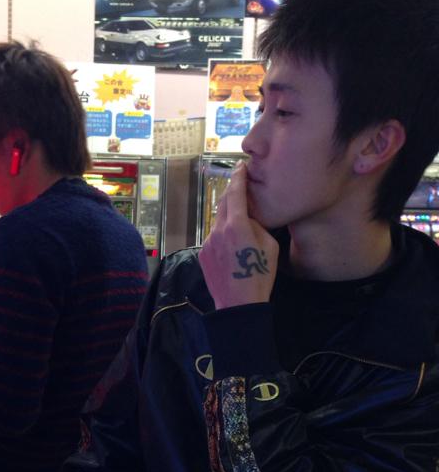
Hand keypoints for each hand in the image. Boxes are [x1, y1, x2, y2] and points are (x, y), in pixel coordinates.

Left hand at [199, 163, 278, 309]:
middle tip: (240, 186)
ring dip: (229, 220)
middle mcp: (218, 230)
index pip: (236, 193)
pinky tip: (231, 249)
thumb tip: (248, 219)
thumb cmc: (260, 275)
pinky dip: (222, 237)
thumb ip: (257, 226)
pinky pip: (213, 238)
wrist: (239, 304)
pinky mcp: (202, 254)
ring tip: (241, 229)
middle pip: (225, 204)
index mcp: (237, 226)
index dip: (239, 178)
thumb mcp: (269, 246)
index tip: (241, 167)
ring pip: (218, 223)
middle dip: (233, 194)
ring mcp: (207, 243)